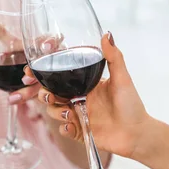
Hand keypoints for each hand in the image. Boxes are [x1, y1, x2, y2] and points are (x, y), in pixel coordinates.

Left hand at [0, 18, 63, 104]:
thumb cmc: (26, 54)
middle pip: (50, 68)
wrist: (32, 76)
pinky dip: (24, 98)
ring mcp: (53, 78)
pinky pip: (41, 98)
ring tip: (14, 95)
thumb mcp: (14, 44)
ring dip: (30, 90)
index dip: (52, 43)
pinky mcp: (49, 92)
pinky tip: (13, 100)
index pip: (55, 41)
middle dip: (37, 72)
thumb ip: (2, 33)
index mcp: (48, 45)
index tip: (45, 46)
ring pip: (45, 86)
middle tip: (25, 77)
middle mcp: (53, 61)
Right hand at [32, 32, 152, 158]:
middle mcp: (78, 99)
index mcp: (85, 85)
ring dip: (55, 111)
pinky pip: (63, 129)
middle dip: (43, 94)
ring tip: (69, 113)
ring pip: (53, 111)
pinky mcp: (79, 132)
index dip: (43, 74)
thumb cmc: (132, 105)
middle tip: (50, 96)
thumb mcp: (122, 78)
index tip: (30, 73)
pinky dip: (64, 128)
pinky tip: (73, 126)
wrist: (137, 134)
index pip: (59, 77)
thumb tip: (107, 34)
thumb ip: (114, 57)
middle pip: (50, 94)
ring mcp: (77, 116)